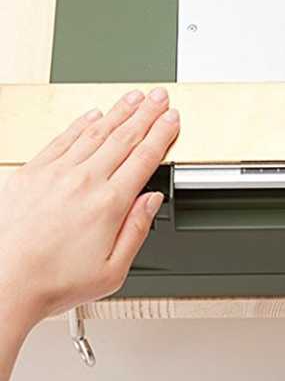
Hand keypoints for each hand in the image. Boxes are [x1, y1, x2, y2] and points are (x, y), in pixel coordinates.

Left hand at [0, 87, 178, 322]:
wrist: (3, 283)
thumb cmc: (54, 281)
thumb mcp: (112, 271)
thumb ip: (137, 230)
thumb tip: (152, 200)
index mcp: (109, 204)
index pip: (144, 158)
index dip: (162, 134)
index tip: (172, 119)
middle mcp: (85, 181)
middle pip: (125, 137)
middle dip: (147, 113)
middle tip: (159, 97)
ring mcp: (57, 172)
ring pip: (97, 132)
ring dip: (119, 111)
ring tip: (134, 97)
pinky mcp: (33, 172)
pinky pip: (63, 138)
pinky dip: (82, 123)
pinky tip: (93, 114)